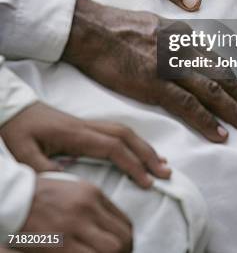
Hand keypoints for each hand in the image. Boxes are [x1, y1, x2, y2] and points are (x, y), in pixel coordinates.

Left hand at [0, 102, 170, 188]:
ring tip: (162, 163)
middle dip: (147, 154)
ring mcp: (87, 124)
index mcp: (75, 134)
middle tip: (166, 173)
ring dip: (144, 146)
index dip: (132, 164)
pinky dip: (133, 142)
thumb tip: (67, 183)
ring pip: (124, 131)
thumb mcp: (22, 152)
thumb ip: (42, 169)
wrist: (12, 109)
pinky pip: (116, 132)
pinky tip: (140, 152)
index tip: (147, 182)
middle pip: (126, 136)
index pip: (112, 147)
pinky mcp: (84, 127)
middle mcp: (86, 126)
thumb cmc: (17, 130)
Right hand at [20, 177, 132, 252]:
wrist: (17, 198)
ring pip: (111, 250)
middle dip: (126, 250)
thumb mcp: (74, 188)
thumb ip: (94, 204)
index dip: (127, 238)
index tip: (125, 245)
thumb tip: (110, 225)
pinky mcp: (61, 245)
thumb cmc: (42, 193)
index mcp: (92, 193)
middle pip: (122, 237)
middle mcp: (87, 209)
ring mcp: (74, 228)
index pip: (123, 221)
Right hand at [63, 0, 236, 142]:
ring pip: (212, 91)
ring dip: (236, 112)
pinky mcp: (153, 82)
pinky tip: (220, 134)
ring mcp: (169, 65)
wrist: (88, 28)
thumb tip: (186, 52)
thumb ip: (174, 39)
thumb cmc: (115, 27)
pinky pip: (186, 105)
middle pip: (223, 77)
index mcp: (184, 35)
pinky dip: (207, 120)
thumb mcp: (153, 24)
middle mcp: (183, 48)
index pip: (217, 63)